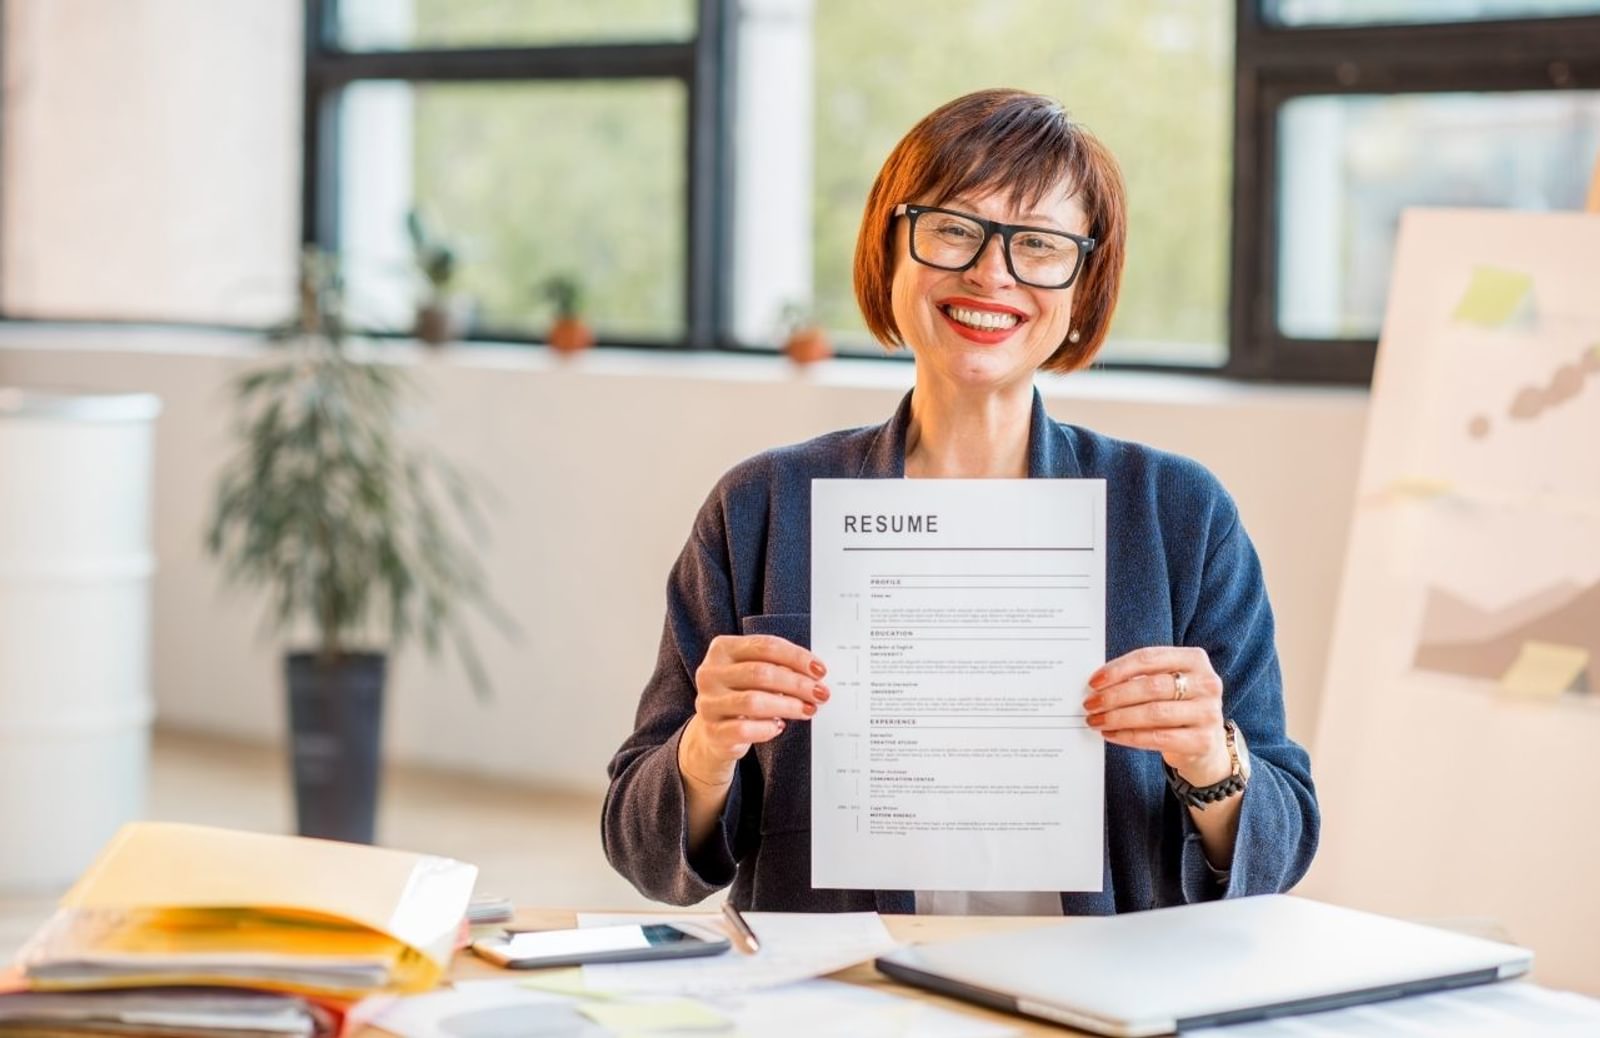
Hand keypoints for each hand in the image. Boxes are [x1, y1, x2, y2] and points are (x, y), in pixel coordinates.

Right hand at [679, 634, 828, 787]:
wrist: (716, 730)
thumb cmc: (743, 693)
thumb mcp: (755, 673)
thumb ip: (778, 667)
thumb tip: (814, 675)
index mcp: (722, 649)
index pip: (765, 646)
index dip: (796, 657)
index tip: (820, 670)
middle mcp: (710, 673)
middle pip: (760, 673)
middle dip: (797, 683)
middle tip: (821, 693)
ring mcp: (708, 703)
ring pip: (753, 701)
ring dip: (788, 706)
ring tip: (808, 710)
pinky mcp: (713, 731)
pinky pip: (744, 729)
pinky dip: (767, 728)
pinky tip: (779, 726)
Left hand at [1083, 647, 1229, 784]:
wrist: (1205, 744)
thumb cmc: (1177, 706)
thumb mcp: (1166, 683)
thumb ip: (1140, 677)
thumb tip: (1098, 683)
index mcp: (1195, 659)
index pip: (1149, 658)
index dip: (1118, 669)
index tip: (1094, 681)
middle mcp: (1207, 684)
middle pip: (1151, 686)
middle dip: (1114, 696)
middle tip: (1091, 704)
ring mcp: (1208, 713)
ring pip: (1153, 713)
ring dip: (1118, 717)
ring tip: (1097, 720)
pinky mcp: (1203, 741)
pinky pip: (1158, 738)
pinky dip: (1129, 736)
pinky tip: (1112, 735)